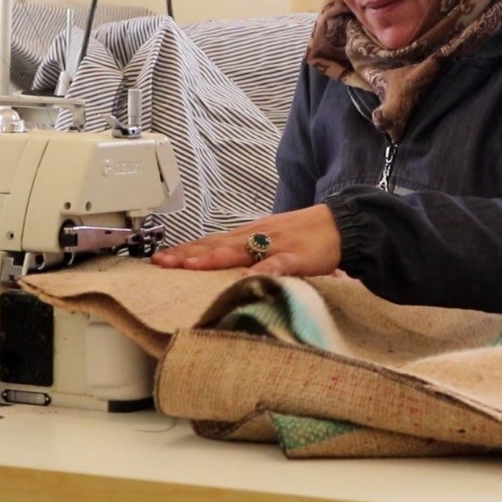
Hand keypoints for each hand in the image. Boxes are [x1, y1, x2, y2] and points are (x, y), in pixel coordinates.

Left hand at [150, 204, 342, 277]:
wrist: (342, 224)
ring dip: (212, 257)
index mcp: (249, 234)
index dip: (185, 250)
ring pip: (238, 250)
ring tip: (189, 265)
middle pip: (216, 245)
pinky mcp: (297, 256)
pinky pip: (277, 264)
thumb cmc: (305, 236)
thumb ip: (249, 255)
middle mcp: (255, 236)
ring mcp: (274, 244)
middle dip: (187, 254)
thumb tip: (225, 272)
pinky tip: (246, 277)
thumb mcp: (271, 241)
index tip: (159, 259)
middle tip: (161, 263)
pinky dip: (261, 270)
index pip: (211, 242)